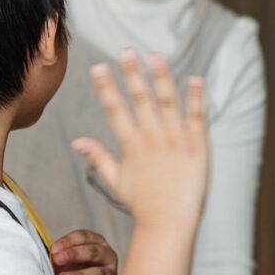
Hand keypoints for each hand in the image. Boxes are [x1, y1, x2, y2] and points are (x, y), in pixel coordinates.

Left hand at [50, 230, 117, 274]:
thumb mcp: (57, 266)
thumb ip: (55, 258)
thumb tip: (47, 253)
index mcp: (94, 243)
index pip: (84, 237)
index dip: (68, 241)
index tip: (53, 249)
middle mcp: (106, 257)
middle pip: (94, 251)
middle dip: (74, 254)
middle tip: (57, 260)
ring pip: (100, 273)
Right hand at [72, 50, 208, 232]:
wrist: (171, 223)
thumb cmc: (142, 204)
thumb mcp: (115, 180)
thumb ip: (98, 157)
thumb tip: (77, 141)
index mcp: (131, 146)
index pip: (115, 111)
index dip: (105, 88)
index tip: (97, 67)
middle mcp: (153, 140)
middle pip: (141, 100)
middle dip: (132, 73)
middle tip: (125, 50)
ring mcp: (176, 142)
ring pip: (168, 103)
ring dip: (161, 77)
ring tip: (154, 55)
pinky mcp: (198, 147)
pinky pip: (197, 118)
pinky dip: (195, 98)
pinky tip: (194, 78)